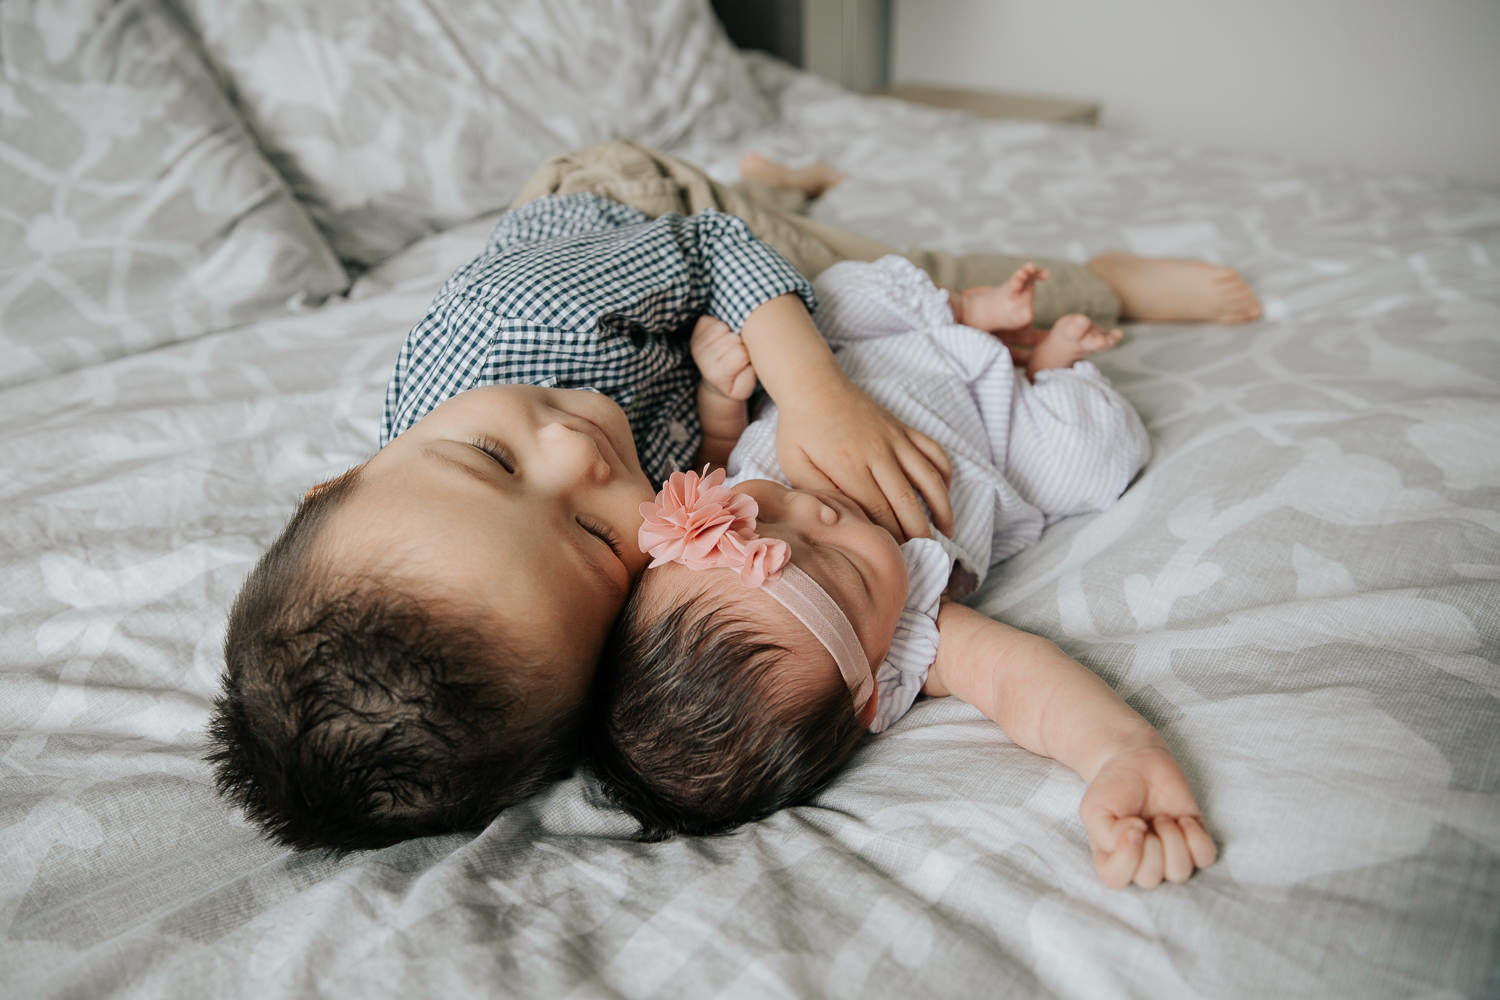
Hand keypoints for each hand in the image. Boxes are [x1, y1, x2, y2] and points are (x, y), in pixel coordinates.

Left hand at [690, 315, 756, 401]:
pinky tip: (720, 338)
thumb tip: (748, 349)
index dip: (747, 355)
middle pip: (732, 337)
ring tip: (729, 346)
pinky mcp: (694, 334)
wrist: (717, 382)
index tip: (744, 362)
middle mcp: (702, 360)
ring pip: (721, 326)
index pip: (741, 353)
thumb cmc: (736, 382)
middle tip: (736, 354)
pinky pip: (709, 319)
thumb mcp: (747, 386)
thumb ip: (750, 372)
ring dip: (729, 333)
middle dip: (740, 343)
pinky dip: (718, 325)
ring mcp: (696, 345)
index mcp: (716, 374)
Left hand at [774, 374, 953, 539]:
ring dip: (942, 508)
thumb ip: (816, 494)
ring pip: (929, 478)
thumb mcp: (794, 465)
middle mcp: (879, 453)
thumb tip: (837, 521)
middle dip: (920, 533)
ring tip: (946, 533)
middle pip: (908, 501)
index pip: (879, 512)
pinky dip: (944, 473)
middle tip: (926, 556)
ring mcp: (895, 439)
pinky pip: (934, 451)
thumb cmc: (800, 429)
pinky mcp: (904, 428)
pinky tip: (944, 494)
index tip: (894, 556)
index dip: (891, 538)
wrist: (814, 384)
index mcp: (849, 466)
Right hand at [1079, 743, 1216, 888]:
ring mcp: (1169, 856)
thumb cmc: (1113, 788)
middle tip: (1144, 819)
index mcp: (1111, 860)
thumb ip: (1105, 835)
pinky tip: (1183, 820)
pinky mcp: (1193, 842)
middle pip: (1150, 878)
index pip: (1116, 880)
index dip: (1126, 856)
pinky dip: (1196, 838)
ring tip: (1163, 818)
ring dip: (1172, 840)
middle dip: (1151, 845)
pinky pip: (1205, 858)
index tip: (1131, 825)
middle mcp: (1141, 864)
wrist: (1136, 762)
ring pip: (1179, 872)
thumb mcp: (1094, 809)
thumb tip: (1136, 841)